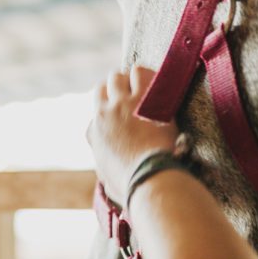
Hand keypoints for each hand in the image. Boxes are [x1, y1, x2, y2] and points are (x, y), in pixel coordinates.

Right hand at [86, 67, 179, 204]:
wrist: (150, 178)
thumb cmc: (131, 185)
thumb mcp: (108, 177)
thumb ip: (105, 165)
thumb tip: (107, 169)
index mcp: (95, 131)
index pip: (97, 106)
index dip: (111, 104)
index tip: (122, 108)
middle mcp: (105, 112)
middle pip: (108, 84)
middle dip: (121, 85)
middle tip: (137, 91)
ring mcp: (125, 103)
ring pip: (122, 75)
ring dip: (134, 78)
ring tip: (149, 85)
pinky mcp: (146, 98)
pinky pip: (142, 73)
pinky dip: (150, 75)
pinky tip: (162, 82)